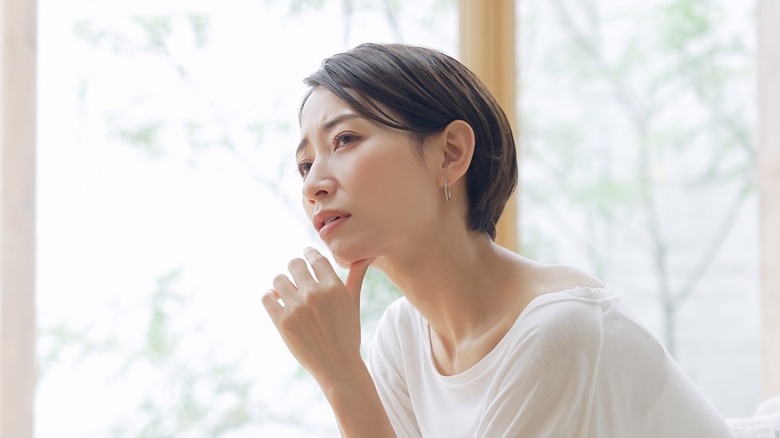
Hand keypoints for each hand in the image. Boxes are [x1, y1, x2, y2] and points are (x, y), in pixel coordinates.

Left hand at [262, 247, 374, 381]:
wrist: (337, 366)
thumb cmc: (347, 333)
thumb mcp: (354, 303)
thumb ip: (356, 276)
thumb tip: (365, 256)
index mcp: (333, 287)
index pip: (315, 258)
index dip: (309, 254)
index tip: (306, 255)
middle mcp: (314, 294)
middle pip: (294, 264)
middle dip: (295, 269)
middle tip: (297, 276)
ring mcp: (296, 308)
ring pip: (278, 279)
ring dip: (282, 284)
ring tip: (286, 292)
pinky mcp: (282, 322)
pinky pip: (267, 297)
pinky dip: (270, 296)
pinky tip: (277, 301)